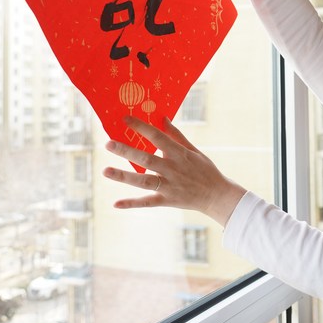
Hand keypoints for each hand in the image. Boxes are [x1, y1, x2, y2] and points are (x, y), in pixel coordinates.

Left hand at [103, 116, 246, 225]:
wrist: (217, 195)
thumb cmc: (205, 170)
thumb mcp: (193, 150)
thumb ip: (176, 135)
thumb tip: (162, 118)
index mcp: (179, 154)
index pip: (158, 137)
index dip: (141, 127)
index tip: (125, 119)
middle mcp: (173, 169)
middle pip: (147, 159)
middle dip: (127, 151)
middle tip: (108, 144)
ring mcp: (169, 186)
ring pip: (144, 181)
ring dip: (124, 176)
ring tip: (105, 171)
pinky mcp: (167, 201)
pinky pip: (148, 202)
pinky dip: (132, 203)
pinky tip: (116, 203)